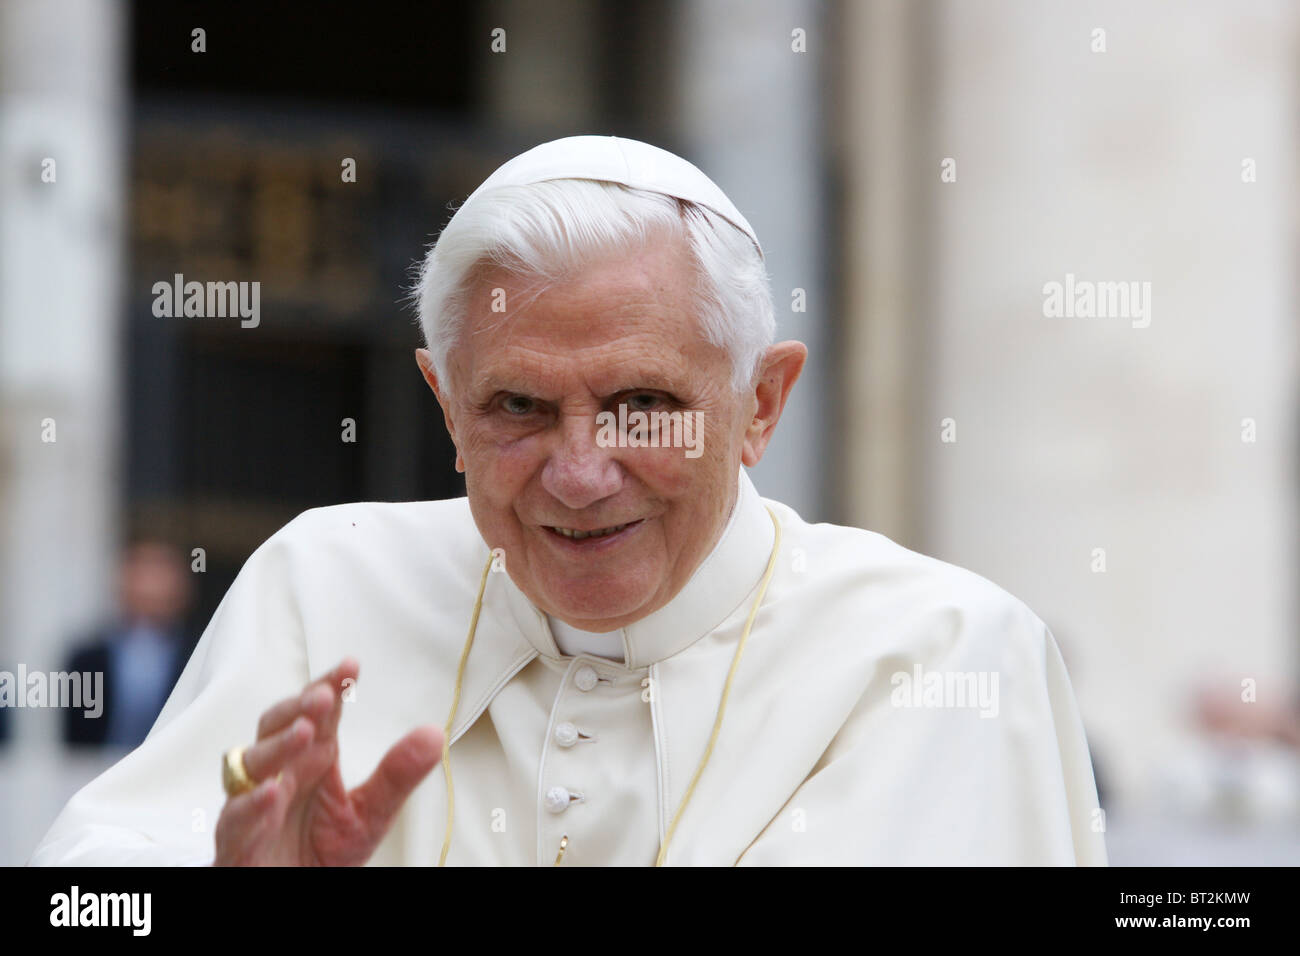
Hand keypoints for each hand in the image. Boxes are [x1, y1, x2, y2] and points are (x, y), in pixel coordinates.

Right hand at [214, 658, 443, 865]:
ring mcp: (253, 805)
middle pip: (277, 726)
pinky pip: (236, 820)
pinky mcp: (237, 843)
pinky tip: (272, 792)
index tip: (351, 666)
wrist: (290, 893)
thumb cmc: (321, 851)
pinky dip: (251, 805)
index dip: (329, 687)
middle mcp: (279, 773)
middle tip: (325, 696)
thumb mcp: (370, 814)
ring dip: (277, 746)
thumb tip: (435, 734)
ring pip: (250, 765)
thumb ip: (397, 776)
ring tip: (305, 732)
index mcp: (312, 759)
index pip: (318, 713)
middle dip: (298, 708)